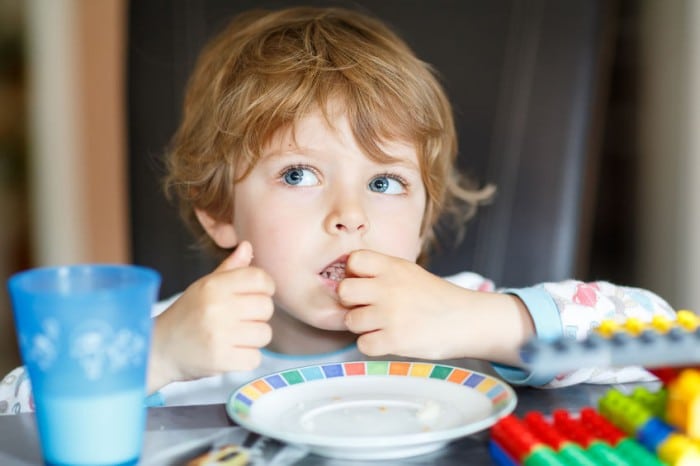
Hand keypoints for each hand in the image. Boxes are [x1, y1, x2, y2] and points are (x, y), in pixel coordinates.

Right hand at [148, 241, 274, 391]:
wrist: (158, 349)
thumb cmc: (187, 314)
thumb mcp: (204, 287)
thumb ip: (230, 268)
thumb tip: (248, 246)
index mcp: (214, 286)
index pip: (260, 279)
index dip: (266, 287)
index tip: (258, 294)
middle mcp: (217, 308)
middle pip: (266, 307)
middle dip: (258, 315)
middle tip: (240, 319)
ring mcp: (219, 335)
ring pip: (264, 334)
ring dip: (253, 338)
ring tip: (234, 337)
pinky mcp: (221, 360)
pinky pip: (255, 358)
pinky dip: (246, 358)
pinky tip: (230, 352)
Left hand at [340, 250, 532, 364]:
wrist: (467, 321)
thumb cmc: (436, 297)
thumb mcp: (410, 272)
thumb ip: (382, 272)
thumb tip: (348, 278)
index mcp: (393, 267)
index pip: (354, 260)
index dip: (354, 273)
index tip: (365, 283)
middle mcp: (388, 288)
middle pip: (344, 291)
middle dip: (351, 302)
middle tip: (367, 308)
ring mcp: (390, 315)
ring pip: (350, 321)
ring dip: (363, 327)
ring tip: (382, 326)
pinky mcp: (394, 340)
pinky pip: (363, 345)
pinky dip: (373, 346)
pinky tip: (388, 340)